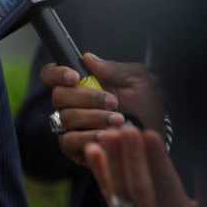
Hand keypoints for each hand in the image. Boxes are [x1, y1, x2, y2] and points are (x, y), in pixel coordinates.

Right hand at [43, 53, 164, 165]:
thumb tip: (87, 58)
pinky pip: (68, 140)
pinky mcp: (73, 148)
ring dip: (94, 117)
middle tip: (113, 102)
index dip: (57, 73)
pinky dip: (88, 136)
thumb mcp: (138, 81)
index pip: (52, 74)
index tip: (75, 77)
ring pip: (65, 117)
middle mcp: (70, 105)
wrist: (154, 137)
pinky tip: (107, 135)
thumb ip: (114, 69)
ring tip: (118, 120)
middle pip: (58, 96)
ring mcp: (70, 127)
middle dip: (86, 97)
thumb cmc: (146, 107)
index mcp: (80, 84)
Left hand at [84, 127, 206, 206]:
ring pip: (120, 189)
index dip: (158, 161)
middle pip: (140, 186)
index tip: (151, 134)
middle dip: (132, 156)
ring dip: (112, 159)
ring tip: (107, 133)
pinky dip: (98, 172)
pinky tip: (92, 151)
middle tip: (126, 127)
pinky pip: (106, 194)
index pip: (168, 187)